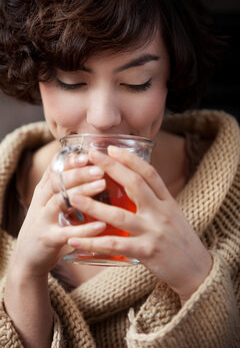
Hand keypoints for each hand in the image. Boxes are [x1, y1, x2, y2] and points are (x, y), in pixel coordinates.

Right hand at [8, 155, 107, 278]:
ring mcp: (43, 220)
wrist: (28, 257)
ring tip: (102, 185)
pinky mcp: (48, 239)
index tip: (88, 154)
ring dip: (82, 192)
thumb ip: (65, 186)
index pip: (55, 168)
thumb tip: (90, 165)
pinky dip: (85, 229)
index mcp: (44, 190)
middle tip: (100, 168)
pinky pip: (67, 233)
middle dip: (80, 173)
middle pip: (58, 181)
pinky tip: (101, 225)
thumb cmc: (48, 225)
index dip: (71, 160)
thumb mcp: (51, 202)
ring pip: (60, 201)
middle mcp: (41, 201)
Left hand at [68, 146, 212, 302]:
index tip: (112, 148)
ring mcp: (154, 232)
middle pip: (135, 184)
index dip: (130, 159)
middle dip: (111, 168)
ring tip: (74, 197)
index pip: (150, 173)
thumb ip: (155, 201)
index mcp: (168, 202)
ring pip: (120, 216)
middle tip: (91, 157)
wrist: (197, 271)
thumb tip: (132, 186)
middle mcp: (162, 213)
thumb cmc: (181, 241)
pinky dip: (93, 242)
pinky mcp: (147, 252)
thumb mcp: (173, 215)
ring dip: (94, 206)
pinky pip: (115, 245)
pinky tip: (75, 240)